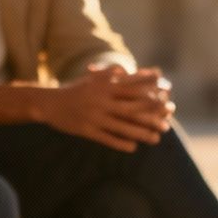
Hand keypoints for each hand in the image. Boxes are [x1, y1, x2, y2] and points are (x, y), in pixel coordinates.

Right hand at [41, 64, 173, 151]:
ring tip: (156, 138)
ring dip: (142, 133)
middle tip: (168, 120)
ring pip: (123, 126)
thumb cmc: (77, 90)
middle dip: (152, 115)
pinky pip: (107, 139)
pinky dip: (122, 143)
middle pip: (132, 108)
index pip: (133, 88)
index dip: (151, 91)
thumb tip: (133, 70)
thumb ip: (113, 75)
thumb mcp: (94, 79)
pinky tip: (134, 147)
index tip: (167, 94)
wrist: (49, 103)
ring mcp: (94, 116)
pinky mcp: (87, 130)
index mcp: (104, 86)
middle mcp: (101, 100)